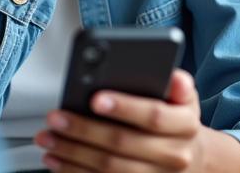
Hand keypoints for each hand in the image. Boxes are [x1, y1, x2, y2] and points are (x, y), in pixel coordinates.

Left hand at [34, 69, 236, 172]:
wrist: (192, 159)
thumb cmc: (176, 120)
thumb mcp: (184, 97)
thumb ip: (177, 84)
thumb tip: (173, 77)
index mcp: (185, 125)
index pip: (154, 116)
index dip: (124, 107)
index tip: (95, 98)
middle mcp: (174, 155)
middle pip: (122, 143)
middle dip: (84, 129)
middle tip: (55, 118)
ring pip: (109, 167)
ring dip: (72, 153)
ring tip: (47, 138)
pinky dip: (74, 172)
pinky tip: (55, 160)